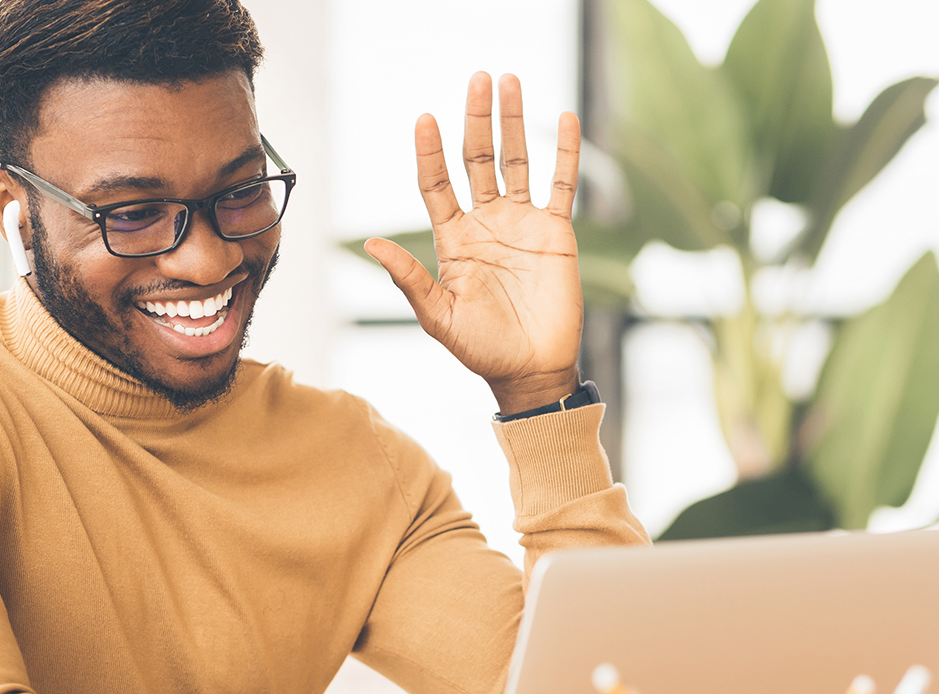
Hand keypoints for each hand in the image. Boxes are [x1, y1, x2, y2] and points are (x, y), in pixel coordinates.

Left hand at [366, 72, 584, 415]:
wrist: (531, 370)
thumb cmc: (481, 350)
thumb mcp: (438, 317)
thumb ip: (409, 280)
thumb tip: (372, 245)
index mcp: (453, 239)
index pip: (437, 184)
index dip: (430, 153)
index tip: (424, 118)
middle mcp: (485, 223)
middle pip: (478, 159)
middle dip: (477, 119)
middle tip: (479, 79)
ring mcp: (521, 224)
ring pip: (517, 161)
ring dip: (514, 122)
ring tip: (509, 82)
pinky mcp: (556, 233)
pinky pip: (563, 185)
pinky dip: (566, 154)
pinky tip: (565, 119)